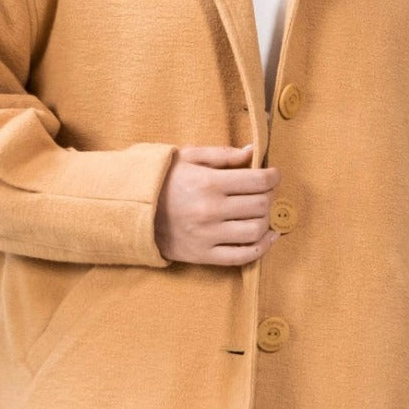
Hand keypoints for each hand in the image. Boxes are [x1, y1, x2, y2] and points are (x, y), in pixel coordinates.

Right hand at [155, 143, 282, 264]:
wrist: (134, 210)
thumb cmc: (165, 179)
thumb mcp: (188, 157)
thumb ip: (222, 154)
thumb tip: (252, 152)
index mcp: (208, 183)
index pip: (258, 181)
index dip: (273, 177)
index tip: (274, 174)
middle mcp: (210, 210)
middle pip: (260, 205)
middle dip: (270, 196)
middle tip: (267, 191)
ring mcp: (207, 236)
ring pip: (255, 230)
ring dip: (267, 220)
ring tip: (263, 211)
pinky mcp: (204, 255)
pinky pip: (242, 256)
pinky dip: (262, 248)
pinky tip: (269, 237)